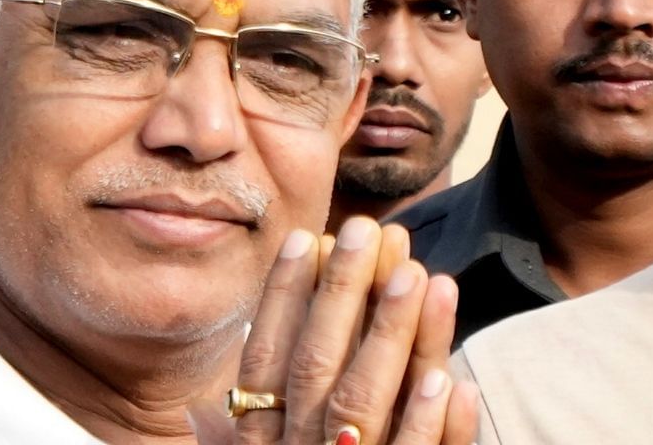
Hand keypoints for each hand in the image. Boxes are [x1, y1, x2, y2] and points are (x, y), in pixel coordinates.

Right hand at [190, 219, 477, 443]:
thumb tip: (200, 410)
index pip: (263, 363)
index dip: (282, 299)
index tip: (305, 238)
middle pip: (315, 368)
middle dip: (343, 295)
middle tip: (369, 229)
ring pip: (364, 406)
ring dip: (394, 340)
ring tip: (421, 275)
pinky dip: (432, 428)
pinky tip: (452, 380)